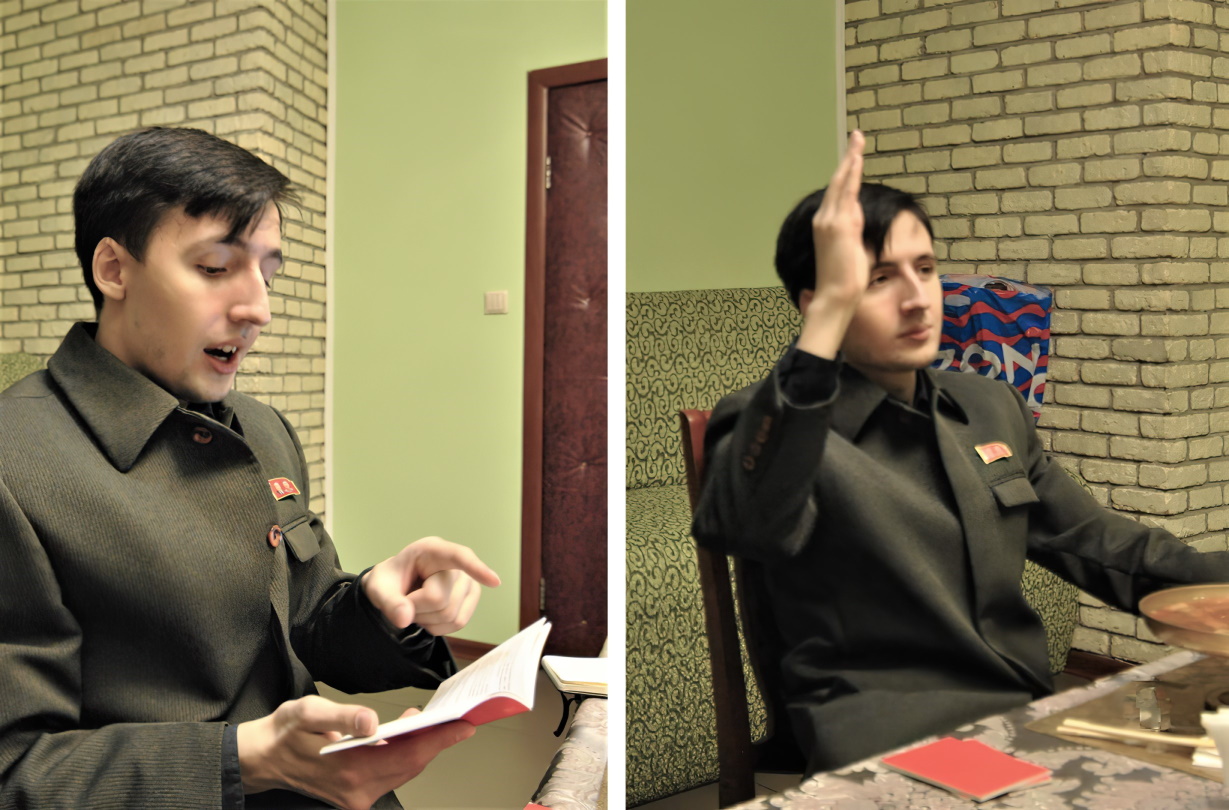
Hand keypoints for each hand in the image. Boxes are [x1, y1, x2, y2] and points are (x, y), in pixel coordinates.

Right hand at [237, 695, 474, 809]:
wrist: (262, 759)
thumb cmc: (284, 732)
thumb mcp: (307, 712)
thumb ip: (343, 716)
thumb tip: (371, 721)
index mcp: (348, 769)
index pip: (407, 755)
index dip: (439, 740)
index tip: (463, 726)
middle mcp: (356, 790)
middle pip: (411, 765)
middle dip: (437, 741)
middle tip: (459, 718)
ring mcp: (356, 797)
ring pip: (404, 771)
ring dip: (422, 748)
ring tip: (438, 723)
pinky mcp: (355, 796)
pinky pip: (391, 775)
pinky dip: (405, 755)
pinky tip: (410, 736)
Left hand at [363, 537, 500, 633]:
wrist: (395, 588)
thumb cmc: (389, 581)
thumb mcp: (378, 588)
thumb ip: (388, 602)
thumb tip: (404, 619)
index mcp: (432, 551)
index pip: (458, 558)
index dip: (476, 569)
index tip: (494, 581)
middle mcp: (455, 564)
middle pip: (440, 600)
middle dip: (417, 608)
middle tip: (405, 601)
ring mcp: (467, 582)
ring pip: (451, 615)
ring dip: (427, 619)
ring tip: (417, 606)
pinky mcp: (470, 599)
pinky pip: (458, 623)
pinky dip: (438, 627)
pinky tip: (428, 615)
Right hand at [798, 130, 868, 357]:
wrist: (835, 296)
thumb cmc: (844, 282)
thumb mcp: (851, 251)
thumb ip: (853, 233)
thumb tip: (858, 225)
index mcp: (827, 226)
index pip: (839, 193)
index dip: (846, 172)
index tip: (854, 156)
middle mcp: (824, 219)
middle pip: (838, 181)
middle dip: (849, 157)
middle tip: (857, 135)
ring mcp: (830, 221)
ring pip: (841, 183)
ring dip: (851, 159)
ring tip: (858, 139)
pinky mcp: (839, 225)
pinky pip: (846, 193)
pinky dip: (851, 175)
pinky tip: (856, 159)